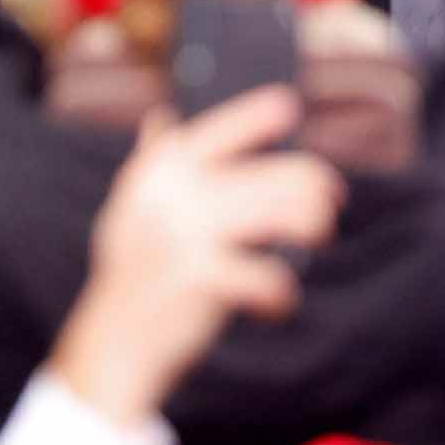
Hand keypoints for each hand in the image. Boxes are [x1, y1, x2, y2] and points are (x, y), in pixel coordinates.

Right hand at [42, 91, 345, 432]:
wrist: (113, 339)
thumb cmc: (132, 272)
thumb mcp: (131, 209)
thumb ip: (150, 162)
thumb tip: (162, 117)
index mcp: (157, 174)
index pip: (213, 134)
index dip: (252, 117)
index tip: (289, 105)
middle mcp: (171, 195)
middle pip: (268, 174)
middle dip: (312, 185)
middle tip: (331, 202)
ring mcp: (184, 234)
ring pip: (278, 213)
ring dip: (310, 223)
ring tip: (318, 233)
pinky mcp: (200, 278)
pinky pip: (267, 276)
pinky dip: (281, 292)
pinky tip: (277, 300)